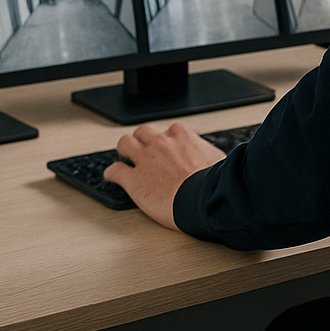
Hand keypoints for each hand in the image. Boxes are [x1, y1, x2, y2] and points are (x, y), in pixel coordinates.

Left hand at [103, 122, 227, 230]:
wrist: (202, 199)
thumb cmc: (213, 183)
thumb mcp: (217, 160)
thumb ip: (208, 154)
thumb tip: (214, 158)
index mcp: (182, 136)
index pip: (170, 131)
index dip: (168, 140)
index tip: (169, 147)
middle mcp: (161, 143)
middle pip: (143, 131)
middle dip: (142, 139)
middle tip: (142, 149)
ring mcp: (145, 160)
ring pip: (124, 143)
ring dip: (124, 150)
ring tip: (125, 157)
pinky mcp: (133, 180)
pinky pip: (114, 171)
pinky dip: (112, 173)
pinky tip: (113, 177)